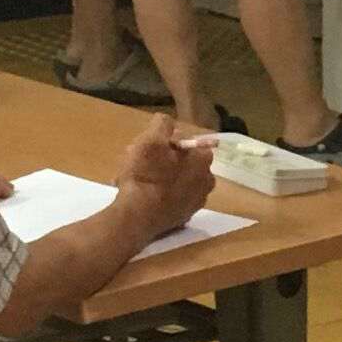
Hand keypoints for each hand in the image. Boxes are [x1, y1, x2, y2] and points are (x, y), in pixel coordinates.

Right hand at [114, 110, 217, 232]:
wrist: (136, 218)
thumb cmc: (146, 174)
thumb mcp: (151, 140)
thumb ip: (163, 124)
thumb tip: (167, 121)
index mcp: (203, 160)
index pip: (189, 142)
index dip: (168, 142)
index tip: (150, 146)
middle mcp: (206, 182)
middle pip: (183, 163)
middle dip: (163, 160)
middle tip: (139, 162)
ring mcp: (195, 203)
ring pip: (176, 182)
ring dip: (159, 178)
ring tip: (135, 179)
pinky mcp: (182, 219)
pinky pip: (171, 200)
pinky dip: (159, 196)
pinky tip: (142, 196)